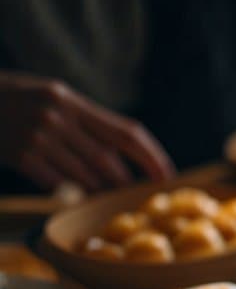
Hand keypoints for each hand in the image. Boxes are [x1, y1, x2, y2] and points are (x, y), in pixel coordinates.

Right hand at [0, 72, 174, 192]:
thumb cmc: (12, 98)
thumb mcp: (50, 97)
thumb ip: (83, 120)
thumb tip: (120, 155)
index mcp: (70, 100)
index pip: (127, 133)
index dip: (152, 157)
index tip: (167, 177)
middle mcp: (58, 116)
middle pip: (109, 160)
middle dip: (123, 181)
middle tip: (129, 191)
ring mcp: (38, 137)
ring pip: (86, 177)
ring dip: (97, 189)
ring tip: (98, 191)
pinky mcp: (22, 156)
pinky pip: (57, 184)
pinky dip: (67, 191)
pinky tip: (68, 191)